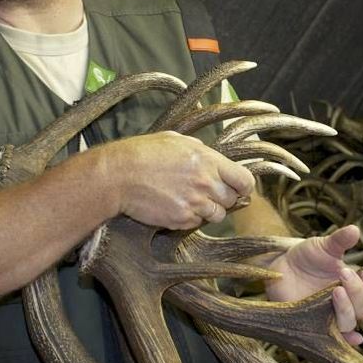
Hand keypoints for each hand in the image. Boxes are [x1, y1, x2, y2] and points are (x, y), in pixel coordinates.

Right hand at [101, 131, 254, 229]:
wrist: (118, 176)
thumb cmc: (143, 153)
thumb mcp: (175, 140)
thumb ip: (200, 149)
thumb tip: (213, 156)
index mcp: (208, 160)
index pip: (244, 180)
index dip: (244, 186)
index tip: (238, 188)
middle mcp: (206, 182)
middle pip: (232, 200)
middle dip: (223, 198)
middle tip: (206, 193)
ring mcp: (194, 203)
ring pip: (216, 215)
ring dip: (207, 210)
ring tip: (187, 199)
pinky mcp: (181, 219)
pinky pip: (196, 223)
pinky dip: (188, 218)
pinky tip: (173, 205)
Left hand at [265, 225, 362, 344]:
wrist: (281, 267)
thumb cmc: (307, 256)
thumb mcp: (324, 245)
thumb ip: (340, 240)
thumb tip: (355, 230)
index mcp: (355, 285)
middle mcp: (348, 304)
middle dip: (358, 291)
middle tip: (344, 274)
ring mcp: (332, 316)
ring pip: (351, 322)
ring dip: (348, 308)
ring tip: (335, 290)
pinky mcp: (316, 326)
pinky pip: (336, 339)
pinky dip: (348, 340)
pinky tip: (354, 337)